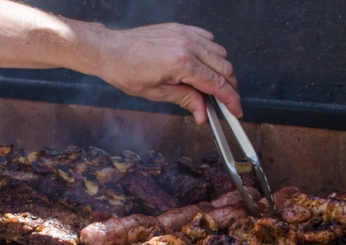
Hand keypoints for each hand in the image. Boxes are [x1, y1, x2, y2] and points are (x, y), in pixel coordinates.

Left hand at [94, 23, 240, 124]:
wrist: (109, 50)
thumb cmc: (125, 71)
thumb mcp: (156, 93)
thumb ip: (185, 100)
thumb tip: (203, 113)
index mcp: (181, 63)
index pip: (216, 84)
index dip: (230, 100)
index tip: (236, 110)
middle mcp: (187, 45)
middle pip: (224, 68)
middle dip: (230, 87)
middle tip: (227, 103)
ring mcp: (185, 34)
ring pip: (220, 53)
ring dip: (222, 71)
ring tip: (214, 87)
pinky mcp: (181, 28)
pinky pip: (208, 39)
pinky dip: (212, 54)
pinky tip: (205, 66)